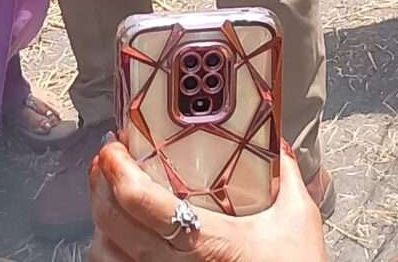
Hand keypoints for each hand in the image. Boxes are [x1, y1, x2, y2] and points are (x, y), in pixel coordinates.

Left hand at [87, 140, 326, 261]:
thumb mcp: (298, 219)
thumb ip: (286, 176)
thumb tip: (275, 146)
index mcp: (205, 241)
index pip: (140, 201)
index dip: (116, 169)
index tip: (114, 147)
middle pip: (110, 222)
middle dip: (99, 184)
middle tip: (108, 161)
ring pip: (105, 253)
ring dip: (99, 219)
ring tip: (109, 196)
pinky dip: (107, 250)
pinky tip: (117, 235)